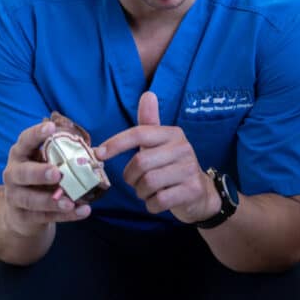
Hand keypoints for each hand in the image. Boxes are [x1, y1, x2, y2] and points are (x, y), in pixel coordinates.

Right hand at [1, 119, 91, 236]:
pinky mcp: (22, 216)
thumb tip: (101, 153)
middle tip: (57, 173)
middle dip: (39, 173)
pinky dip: (64, 215)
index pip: (25, 140)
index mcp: (22, 154)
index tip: (51, 127)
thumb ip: (75, 155)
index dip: (36, 133)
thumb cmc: (43, 177)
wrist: (23, 211)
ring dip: (51, 201)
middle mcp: (13, 173)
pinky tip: (81, 212)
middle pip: (22, 172)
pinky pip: (43, 217)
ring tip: (70, 202)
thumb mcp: (55, 163)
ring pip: (30, 199)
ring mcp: (15, 196)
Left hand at [96, 91, 217, 223]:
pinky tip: (158, 201)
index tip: (99, 153)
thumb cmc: (172, 166)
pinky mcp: (192, 190)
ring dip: (141, 192)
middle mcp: (183, 148)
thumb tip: (148, 94)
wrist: (200, 193)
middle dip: (131, 177)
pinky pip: (159, 200)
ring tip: (148, 191)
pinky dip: (151, 205)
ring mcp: (189, 169)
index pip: (140, 133)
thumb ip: (150, 122)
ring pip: (149, 182)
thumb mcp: (161, 143)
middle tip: (136, 182)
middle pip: (141, 162)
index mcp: (172, 134)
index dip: (116, 143)